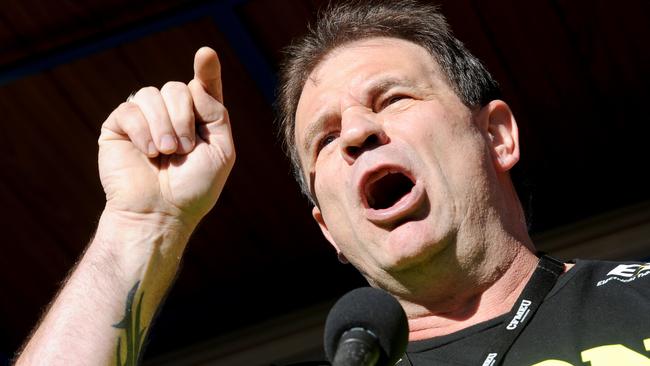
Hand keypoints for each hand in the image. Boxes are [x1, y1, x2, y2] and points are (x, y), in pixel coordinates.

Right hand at [98, 47, 234, 226]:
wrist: (160, 213)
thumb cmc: (194, 188)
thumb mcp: (221, 152)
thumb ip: (217, 114)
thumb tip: (196, 82)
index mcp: (198, 119)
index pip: (203, 87)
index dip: (206, 69)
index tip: (205, 54)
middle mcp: (171, 114)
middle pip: (178, 87)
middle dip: (183, 118)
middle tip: (184, 149)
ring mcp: (144, 119)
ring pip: (152, 94)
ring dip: (164, 126)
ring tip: (166, 153)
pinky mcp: (119, 126)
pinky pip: (130, 109)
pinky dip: (142, 131)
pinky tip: (147, 153)